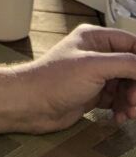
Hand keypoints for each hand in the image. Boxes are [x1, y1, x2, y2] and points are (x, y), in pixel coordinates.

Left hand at [21, 24, 135, 130]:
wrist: (31, 104)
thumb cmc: (56, 80)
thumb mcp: (94, 67)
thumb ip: (126, 64)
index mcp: (95, 38)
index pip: (131, 43)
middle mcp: (97, 54)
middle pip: (132, 68)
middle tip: (134, 102)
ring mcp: (95, 75)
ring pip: (126, 85)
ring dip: (131, 101)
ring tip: (127, 113)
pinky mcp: (93, 93)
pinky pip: (117, 99)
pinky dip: (122, 108)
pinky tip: (118, 118)